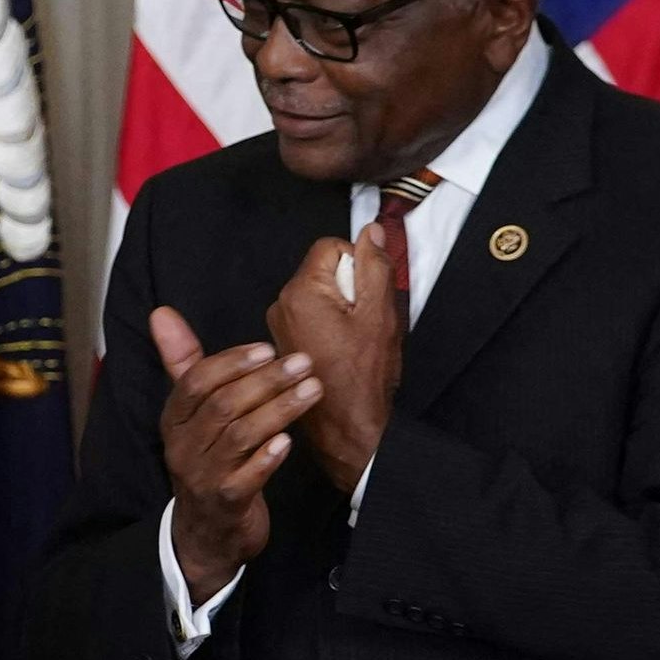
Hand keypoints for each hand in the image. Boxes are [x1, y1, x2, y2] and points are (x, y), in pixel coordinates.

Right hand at [150, 307, 323, 601]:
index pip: (196, 382)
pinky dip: (268, 458)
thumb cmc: (206, 462)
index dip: (232, 363)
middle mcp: (184, 447)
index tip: (267, 349)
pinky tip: (289, 441)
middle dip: (266, 381)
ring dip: (279, 410)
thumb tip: (162, 314)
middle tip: (302, 363)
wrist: (205, 533)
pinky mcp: (226, 503)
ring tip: (311, 390)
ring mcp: (203, 476)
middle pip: (223, 406)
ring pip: (240, 437)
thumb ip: (183, 364)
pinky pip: (246, 478)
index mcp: (175, 420)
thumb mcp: (191, 414)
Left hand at [261, 231, 401, 492]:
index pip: (330, 247)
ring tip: (355, 340)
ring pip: (319, 295)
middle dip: (349, 287)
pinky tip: (343, 352)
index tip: (368, 294)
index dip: (357, 264)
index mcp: (301, 292)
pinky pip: (311, 317)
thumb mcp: (379, 313)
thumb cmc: (364, 376)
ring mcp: (280, 327)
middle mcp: (281, 305)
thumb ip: (374, 265)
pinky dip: (330, 327)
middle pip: (323, 271)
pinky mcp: (285, 344)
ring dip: (341, 308)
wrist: (348, 429)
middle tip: (364, 321)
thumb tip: (370, 230)